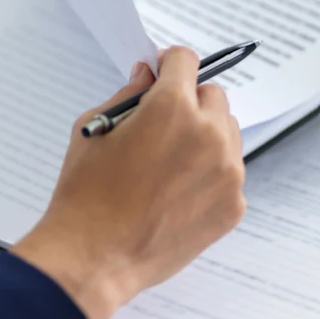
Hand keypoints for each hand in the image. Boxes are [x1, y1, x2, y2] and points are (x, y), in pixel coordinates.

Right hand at [11, 47, 247, 318]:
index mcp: (173, 107)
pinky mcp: (233, 205)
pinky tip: (177, 194)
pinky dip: (209, 176)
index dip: (170, 65)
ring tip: (169, 164)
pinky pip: (229, 174)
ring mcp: (228, 172)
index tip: (163, 74)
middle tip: (162, 124)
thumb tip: (147, 77)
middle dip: (190, 101)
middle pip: (213, 96)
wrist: (96, 257)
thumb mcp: (95, 129)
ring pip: (227, 134)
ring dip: (205, 137)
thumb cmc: (87, 194)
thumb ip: (128, 95)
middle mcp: (210, 134)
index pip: (186, 61)